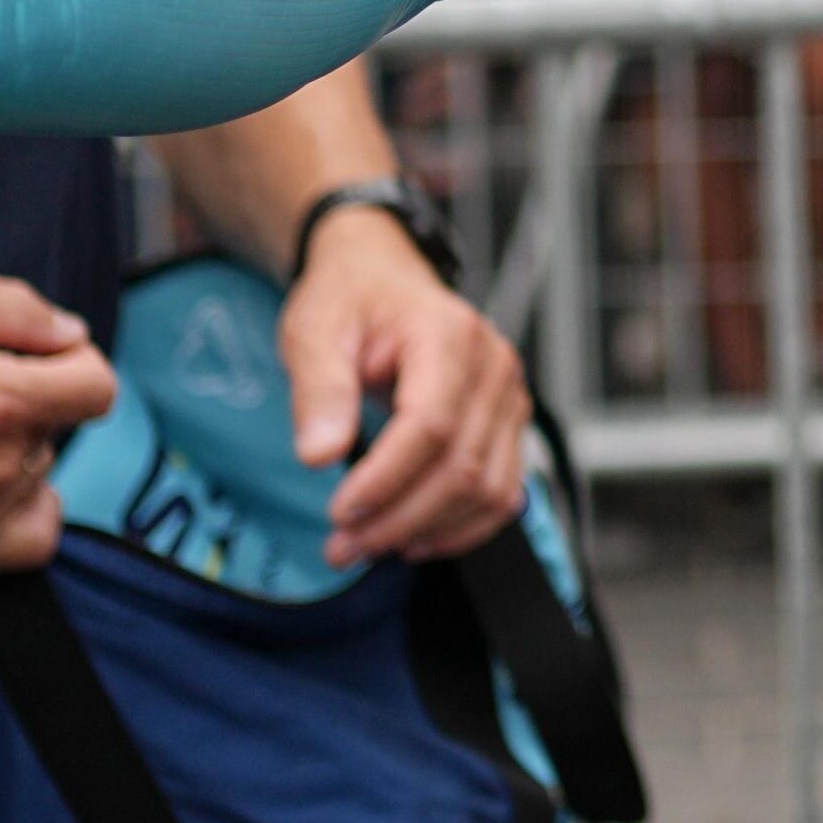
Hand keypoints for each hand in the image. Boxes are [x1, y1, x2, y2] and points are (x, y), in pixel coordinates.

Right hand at [0, 265, 100, 569]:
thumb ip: (16, 308)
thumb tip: (71, 333)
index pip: (98, 387)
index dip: (74, 360)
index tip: (41, 355)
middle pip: (60, 428)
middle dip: (29, 399)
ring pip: (38, 473)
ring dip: (13, 449)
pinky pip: (30, 538)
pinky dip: (21, 508)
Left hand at [284, 208, 530, 563]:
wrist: (380, 278)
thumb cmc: (350, 299)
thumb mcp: (314, 330)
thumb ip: (318, 389)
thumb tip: (320, 455)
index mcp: (449, 335)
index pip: (431, 426)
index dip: (387, 480)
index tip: (340, 512)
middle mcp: (493, 367)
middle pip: (462, 468)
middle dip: (399, 518)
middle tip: (342, 545)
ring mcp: (508, 398)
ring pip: (488, 490)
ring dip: (428, 531)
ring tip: (368, 545)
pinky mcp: (508, 425)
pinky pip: (502, 493)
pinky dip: (461, 527)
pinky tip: (414, 538)